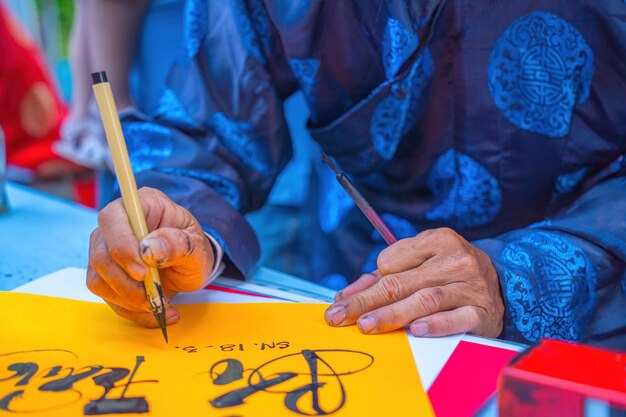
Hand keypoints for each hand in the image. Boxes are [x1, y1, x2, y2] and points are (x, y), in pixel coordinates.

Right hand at [87, 187, 213, 326]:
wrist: (189, 265)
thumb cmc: (192, 248)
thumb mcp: (197, 246)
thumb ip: (179, 244)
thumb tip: (151, 249)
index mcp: (141, 205)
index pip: (113, 218)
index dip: (122, 246)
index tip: (143, 272)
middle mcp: (117, 225)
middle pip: (101, 254)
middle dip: (126, 282)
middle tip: (156, 295)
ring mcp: (106, 250)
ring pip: (99, 279)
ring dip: (128, 299)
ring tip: (160, 304)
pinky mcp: (105, 275)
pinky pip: (107, 297)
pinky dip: (131, 310)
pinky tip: (156, 312)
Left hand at [324, 228, 503, 337]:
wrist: (501, 287)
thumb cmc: (449, 274)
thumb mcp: (421, 263)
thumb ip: (383, 277)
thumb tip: (344, 295)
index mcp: (437, 240)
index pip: (391, 261)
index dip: (366, 284)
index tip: (343, 302)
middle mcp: (455, 259)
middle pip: (401, 283)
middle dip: (366, 301)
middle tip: (338, 317)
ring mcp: (471, 285)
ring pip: (425, 299)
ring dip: (392, 314)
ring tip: (367, 325)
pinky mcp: (483, 312)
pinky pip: (457, 318)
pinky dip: (437, 324)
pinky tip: (416, 330)